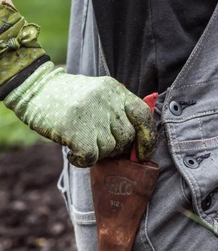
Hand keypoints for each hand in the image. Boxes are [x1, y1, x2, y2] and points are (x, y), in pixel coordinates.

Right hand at [4, 62, 156, 167]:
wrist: (35, 90)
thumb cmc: (69, 97)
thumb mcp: (99, 93)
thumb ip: (118, 110)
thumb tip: (135, 142)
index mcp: (116, 91)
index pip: (143, 114)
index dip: (149, 137)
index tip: (144, 153)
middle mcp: (107, 101)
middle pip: (127, 136)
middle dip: (118, 147)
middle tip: (101, 144)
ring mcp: (92, 115)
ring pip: (110, 148)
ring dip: (98, 152)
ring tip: (83, 142)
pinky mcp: (75, 130)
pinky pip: (91, 157)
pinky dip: (83, 161)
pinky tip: (74, 154)